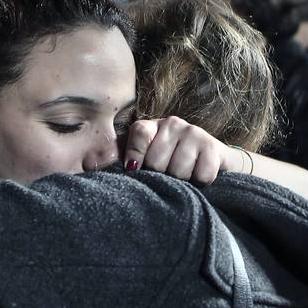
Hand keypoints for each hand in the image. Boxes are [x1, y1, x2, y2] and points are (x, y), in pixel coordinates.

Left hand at [123, 116, 239, 183]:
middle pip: (156, 161)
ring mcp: (193, 132)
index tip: (136, 169)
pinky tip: (200, 176)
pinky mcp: (212, 146)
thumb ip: (122, 160)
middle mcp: (172, 124)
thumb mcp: (147, 160)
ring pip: (178, 171)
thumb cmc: (173, 164)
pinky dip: (200, 182)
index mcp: (152, 127)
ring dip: (183, 181)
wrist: (215, 162)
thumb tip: (92, 164)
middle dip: (162, 176)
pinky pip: (200, 175)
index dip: (135, 155)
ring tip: (185, 176)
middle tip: (169, 175)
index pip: (139, 134)